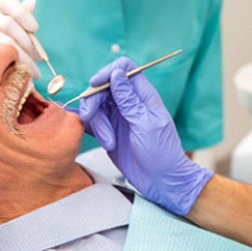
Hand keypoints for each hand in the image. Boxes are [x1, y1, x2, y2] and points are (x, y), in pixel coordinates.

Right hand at [0, 0, 41, 77]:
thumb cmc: (12, 45)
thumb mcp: (20, 31)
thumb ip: (25, 19)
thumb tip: (32, 1)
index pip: (6, 2)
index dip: (22, 13)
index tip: (35, 29)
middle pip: (7, 24)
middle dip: (27, 42)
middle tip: (39, 57)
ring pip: (4, 44)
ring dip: (24, 59)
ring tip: (35, 71)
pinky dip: (13, 66)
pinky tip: (23, 73)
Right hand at [78, 58, 213, 215]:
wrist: (162, 181)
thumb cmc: (162, 153)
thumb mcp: (145, 124)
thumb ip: (129, 100)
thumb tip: (117, 74)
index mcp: (143, 96)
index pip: (124, 69)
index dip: (108, 72)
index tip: (95, 84)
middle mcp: (129, 103)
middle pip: (103, 87)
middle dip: (93, 101)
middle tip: (88, 117)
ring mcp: (119, 117)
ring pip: (96, 106)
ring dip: (98, 124)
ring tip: (109, 143)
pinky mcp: (110, 132)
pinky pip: (94, 123)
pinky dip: (94, 130)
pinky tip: (105, 143)